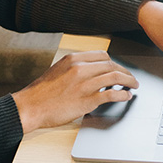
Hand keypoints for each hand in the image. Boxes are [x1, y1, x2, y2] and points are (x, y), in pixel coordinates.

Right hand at [11, 51, 138, 131]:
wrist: (30, 107)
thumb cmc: (41, 92)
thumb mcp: (57, 70)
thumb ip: (75, 68)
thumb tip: (91, 71)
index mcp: (73, 59)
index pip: (102, 56)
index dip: (114, 62)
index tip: (119, 68)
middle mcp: (80, 69)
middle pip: (111, 65)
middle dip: (124, 71)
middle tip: (130, 77)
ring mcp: (84, 84)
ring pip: (114, 77)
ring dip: (128, 81)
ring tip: (133, 85)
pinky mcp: (87, 100)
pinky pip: (111, 94)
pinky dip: (122, 94)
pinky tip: (126, 96)